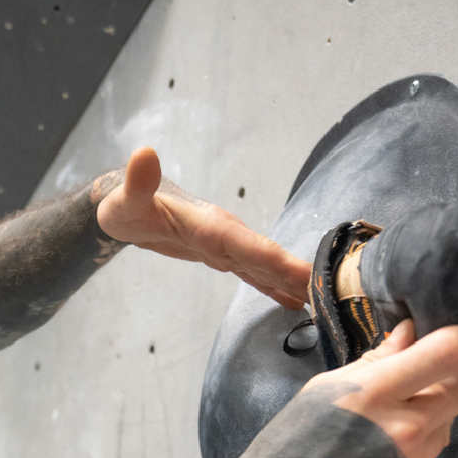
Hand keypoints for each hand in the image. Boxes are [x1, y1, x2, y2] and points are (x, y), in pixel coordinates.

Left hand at [94, 146, 310, 309]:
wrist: (125, 204)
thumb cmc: (123, 204)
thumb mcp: (124, 199)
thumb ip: (136, 182)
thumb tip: (143, 154)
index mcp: (209, 224)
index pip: (250, 246)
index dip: (280, 262)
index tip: (310, 275)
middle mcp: (223, 234)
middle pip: (266, 258)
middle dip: (298, 276)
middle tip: (333, 295)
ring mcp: (223, 244)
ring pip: (263, 267)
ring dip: (291, 283)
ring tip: (323, 303)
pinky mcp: (217, 254)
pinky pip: (251, 273)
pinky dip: (272, 286)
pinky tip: (292, 301)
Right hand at [313, 318, 457, 457]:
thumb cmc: (289, 441)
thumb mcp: (323, 388)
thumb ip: (374, 362)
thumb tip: (409, 333)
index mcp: (376, 393)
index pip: (452, 354)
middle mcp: (406, 429)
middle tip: (434, 368)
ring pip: (447, 421)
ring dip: (432, 409)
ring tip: (389, 417)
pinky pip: (429, 453)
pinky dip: (414, 443)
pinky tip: (378, 451)